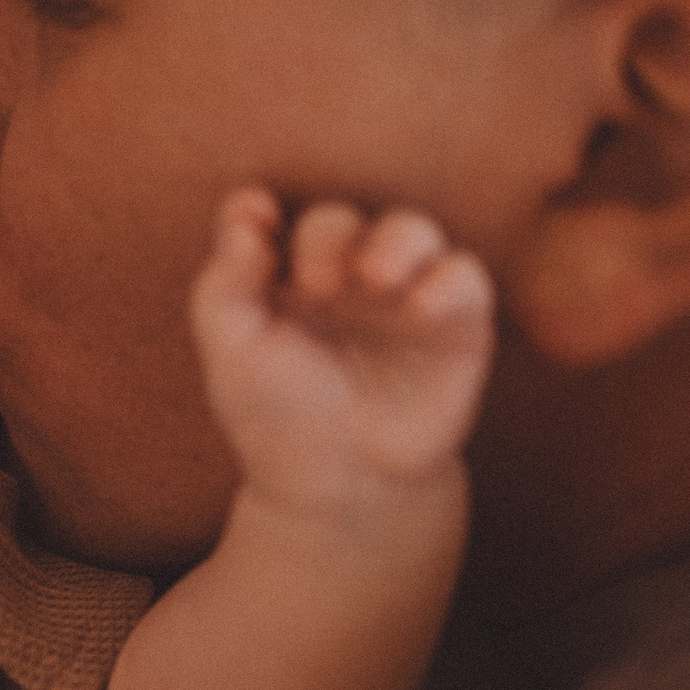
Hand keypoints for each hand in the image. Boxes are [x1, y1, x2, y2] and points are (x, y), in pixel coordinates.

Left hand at [190, 188, 495, 516]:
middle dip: (327, 238)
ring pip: (411, 231)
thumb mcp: (233, 350)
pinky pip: (463, 276)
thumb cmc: (278, 415)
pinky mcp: (454, 323)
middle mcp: (342, 278)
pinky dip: (447, 279)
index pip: (271, 223)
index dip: (259, 215)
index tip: (256, 219)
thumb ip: (226, 282)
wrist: (342, 484)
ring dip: (396, 240)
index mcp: (280, 281)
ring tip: (376, 277)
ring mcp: (400, 296)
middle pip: (338, 220)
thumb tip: (247, 205)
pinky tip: (419, 304)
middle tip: (318, 283)